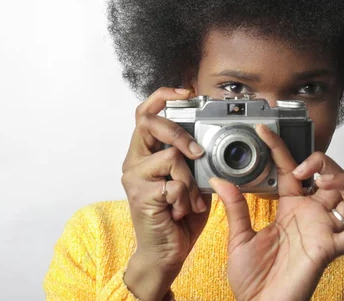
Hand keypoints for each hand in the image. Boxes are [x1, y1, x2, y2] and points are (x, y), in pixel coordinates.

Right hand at [121, 87, 210, 300]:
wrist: (164, 253)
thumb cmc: (177, 216)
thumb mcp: (190, 180)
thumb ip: (193, 160)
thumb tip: (209, 141)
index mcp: (145, 153)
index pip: (145, 113)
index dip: (163, 96)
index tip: (185, 91)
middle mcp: (134, 161)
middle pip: (150, 123)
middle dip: (179, 133)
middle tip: (197, 152)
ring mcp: (134, 178)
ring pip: (171, 156)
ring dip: (190, 180)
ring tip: (190, 200)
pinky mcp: (141, 195)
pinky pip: (175, 184)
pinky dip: (187, 199)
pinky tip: (182, 212)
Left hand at [210, 124, 343, 300]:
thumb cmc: (252, 278)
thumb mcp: (239, 236)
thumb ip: (235, 207)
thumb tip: (220, 180)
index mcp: (289, 208)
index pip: (290, 170)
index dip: (280, 149)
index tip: (264, 132)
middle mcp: (310, 215)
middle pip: (330, 177)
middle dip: (323, 163)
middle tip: (304, 167)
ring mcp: (323, 230)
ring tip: (323, 179)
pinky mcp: (330, 249)